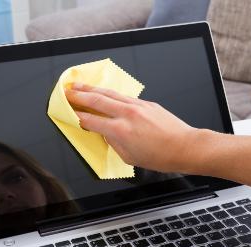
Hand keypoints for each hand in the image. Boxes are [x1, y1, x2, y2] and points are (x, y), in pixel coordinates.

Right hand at [65, 83, 200, 172]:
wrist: (185, 146)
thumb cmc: (160, 157)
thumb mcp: (130, 157)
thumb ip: (114, 143)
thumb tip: (105, 133)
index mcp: (120, 131)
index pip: (90, 120)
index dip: (75, 116)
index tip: (66, 112)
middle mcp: (127, 114)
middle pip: (96, 100)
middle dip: (78, 95)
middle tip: (65, 92)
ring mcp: (137, 106)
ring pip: (108, 93)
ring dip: (91, 88)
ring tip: (77, 85)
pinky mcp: (146, 103)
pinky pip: (123, 95)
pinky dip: (109, 93)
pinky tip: (103, 91)